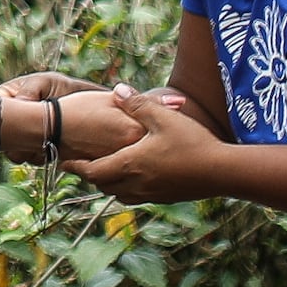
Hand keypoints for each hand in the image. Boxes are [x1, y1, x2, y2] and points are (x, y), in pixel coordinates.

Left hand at [67, 87, 232, 206]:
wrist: (223, 173)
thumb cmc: (192, 143)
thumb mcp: (163, 118)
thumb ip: (138, 104)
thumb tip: (117, 89)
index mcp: (130, 164)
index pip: (94, 171)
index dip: (77, 167)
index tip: (63, 162)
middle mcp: (137, 183)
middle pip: (104, 185)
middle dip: (91, 175)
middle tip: (81, 165)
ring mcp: (152, 194)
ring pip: (120, 195)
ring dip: (109, 184)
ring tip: (104, 172)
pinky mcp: (167, 198)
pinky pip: (137, 197)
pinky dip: (127, 189)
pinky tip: (134, 178)